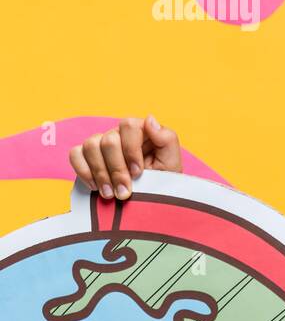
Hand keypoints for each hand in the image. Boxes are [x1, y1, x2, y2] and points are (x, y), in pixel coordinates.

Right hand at [68, 115, 183, 199]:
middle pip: (108, 140)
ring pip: (90, 145)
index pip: (129, 126)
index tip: (138, 173)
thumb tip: (149, 119)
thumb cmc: (161, 180)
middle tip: (124, 191)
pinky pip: (75, 154)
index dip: (131, 150)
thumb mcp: (172, 163)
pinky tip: (95, 186)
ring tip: (110, 193)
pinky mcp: (85, 156)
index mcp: (141, 131)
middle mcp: (119, 133)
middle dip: (116, 169)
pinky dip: (83, 171)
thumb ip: (167, 139)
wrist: (146, 201)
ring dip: (100, 173)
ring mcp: (100, 143)